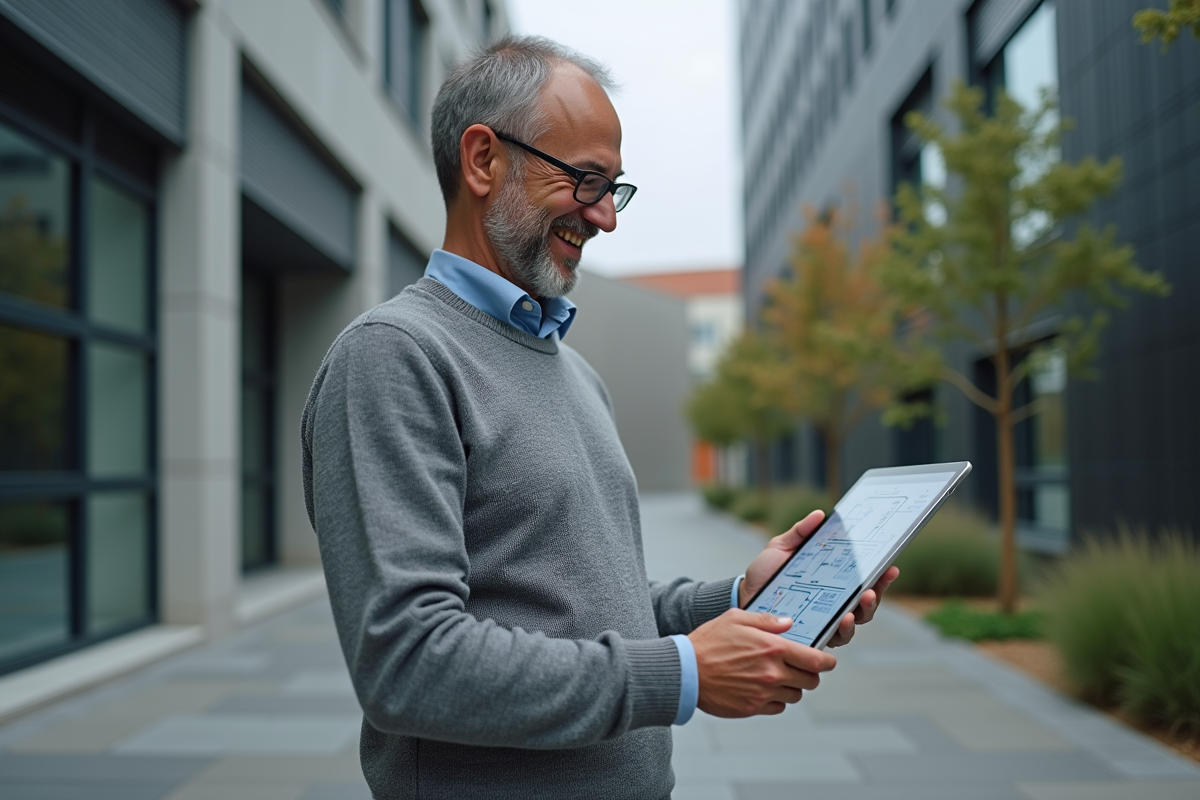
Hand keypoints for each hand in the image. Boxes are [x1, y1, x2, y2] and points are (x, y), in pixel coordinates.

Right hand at [688, 609, 836, 717]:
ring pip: (796, 695)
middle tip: (799, 667)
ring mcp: (764, 693)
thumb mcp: (736, 618)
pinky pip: (778, 707)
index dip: (827, 662)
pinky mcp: (753, 708)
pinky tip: (764, 688)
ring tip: (777, 676)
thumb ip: (767, 620)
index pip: (816, 660)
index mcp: (773, 648)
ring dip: (792, 686)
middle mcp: (773, 673)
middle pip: (811, 680)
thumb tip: (789, 623)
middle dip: (809, 673)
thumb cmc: (708, 642)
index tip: (827, 661)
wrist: (685, 671)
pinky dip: (777, 699)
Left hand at [737, 510, 900, 648]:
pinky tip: (843, 619)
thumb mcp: (782, 547)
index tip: (890, 565)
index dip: (881, 575)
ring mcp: (826, 621)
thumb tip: (819, 514)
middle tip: (876, 582)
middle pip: (867, 602)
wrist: (742, 597)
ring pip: (857, 621)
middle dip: (877, 592)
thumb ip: (800, 532)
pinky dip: (843, 629)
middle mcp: (834, 603)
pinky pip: (836, 638)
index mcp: (832, 581)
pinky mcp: (814, 635)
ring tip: (862, 599)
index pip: (863, 579)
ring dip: (864, 611)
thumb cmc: (765, 574)